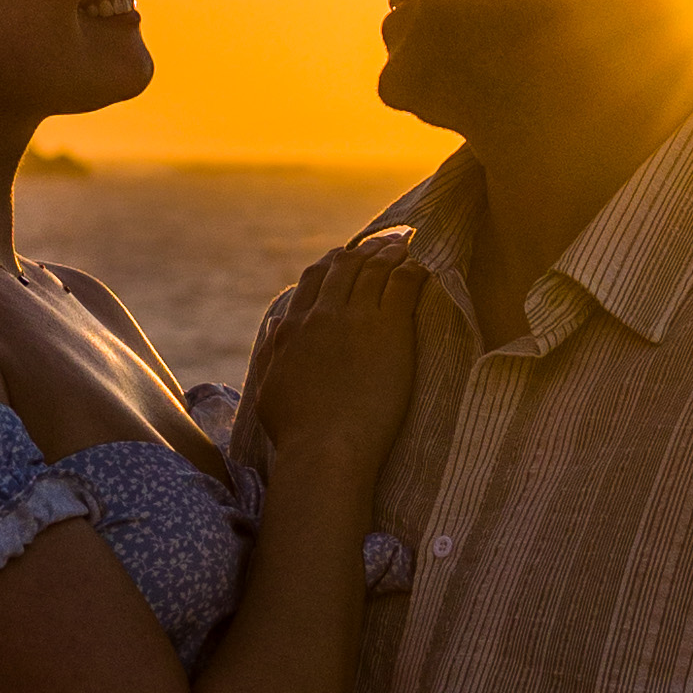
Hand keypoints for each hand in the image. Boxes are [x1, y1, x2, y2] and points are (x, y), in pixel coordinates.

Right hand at [238, 234, 422, 476]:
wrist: (327, 448)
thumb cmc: (297, 431)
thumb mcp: (269, 388)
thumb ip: (270, 352)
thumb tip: (276, 324)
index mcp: (293, 328)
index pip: (314, 279)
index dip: (333, 263)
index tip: (347, 258)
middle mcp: (322, 315)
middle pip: (344, 266)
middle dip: (365, 249)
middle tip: (384, 243)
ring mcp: (356, 319)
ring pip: (374, 268)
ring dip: (390, 251)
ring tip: (406, 244)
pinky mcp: (389, 329)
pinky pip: (403, 283)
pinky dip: (412, 267)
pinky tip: (423, 263)